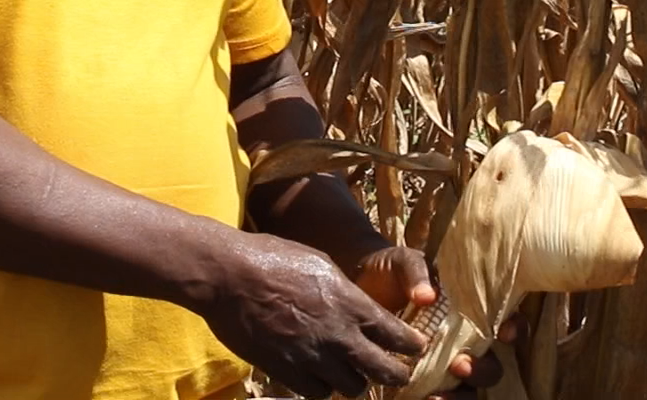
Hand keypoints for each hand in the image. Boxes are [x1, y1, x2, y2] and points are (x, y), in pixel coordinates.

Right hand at [194, 232, 425, 397]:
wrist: (230, 276)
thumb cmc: (273, 259)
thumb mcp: (320, 264)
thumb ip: (344, 293)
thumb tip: (356, 307)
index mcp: (351, 304)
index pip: (397, 336)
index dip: (411, 346)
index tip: (415, 348)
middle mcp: (338, 335)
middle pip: (384, 371)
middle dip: (397, 374)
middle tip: (399, 374)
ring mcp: (313, 357)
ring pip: (353, 388)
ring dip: (355, 381)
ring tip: (351, 373)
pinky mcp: (288, 372)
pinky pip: (318, 393)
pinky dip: (323, 387)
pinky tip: (319, 376)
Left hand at [348, 244, 509, 399]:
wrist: (359, 287)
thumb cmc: (389, 272)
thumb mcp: (402, 262)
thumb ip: (416, 272)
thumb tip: (427, 297)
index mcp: (471, 308)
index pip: (507, 320)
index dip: (514, 328)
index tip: (503, 333)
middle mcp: (466, 340)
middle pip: (494, 364)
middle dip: (483, 369)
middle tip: (459, 365)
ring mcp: (447, 362)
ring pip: (472, 389)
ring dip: (461, 394)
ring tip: (438, 394)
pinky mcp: (426, 379)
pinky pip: (445, 397)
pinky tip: (426, 399)